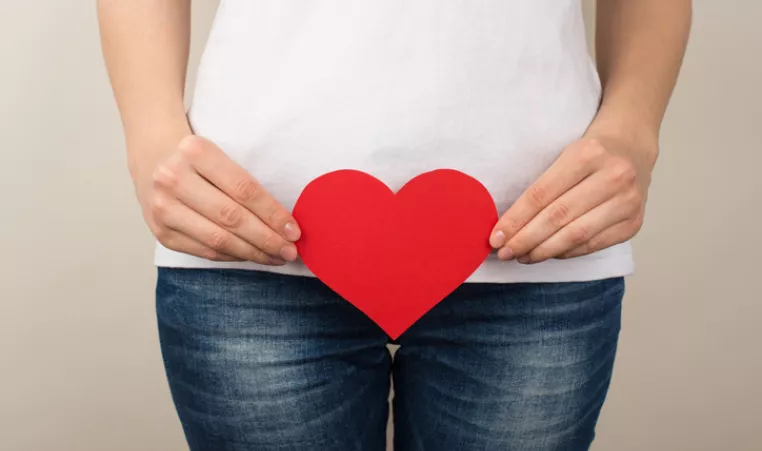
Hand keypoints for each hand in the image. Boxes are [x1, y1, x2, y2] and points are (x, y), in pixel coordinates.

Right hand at [132, 135, 300, 263]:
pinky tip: (251, 255)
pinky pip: (205, 251)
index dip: (272, 214)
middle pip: (232, 218)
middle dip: (267, 239)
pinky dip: (233, 256)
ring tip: (276, 256)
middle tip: (290, 250)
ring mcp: (163, 208)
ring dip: (253, 252)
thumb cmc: (198, 159)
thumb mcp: (220, 155)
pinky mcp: (160, 233)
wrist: (153, 158)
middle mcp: (173, 179)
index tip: (293, 230)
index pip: (244, 190)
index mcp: (195, 151)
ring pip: (219, 239)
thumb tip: (284, 223)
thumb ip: (246, 184)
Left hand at [489, 133, 656, 263]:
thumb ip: (541, 189)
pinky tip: (548, 253)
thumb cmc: (589, 155)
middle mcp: (613, 177)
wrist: (631, 149)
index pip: (542, 194)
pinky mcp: (634, 223)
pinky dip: (566, 252)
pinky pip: (592, 245)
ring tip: (523, 256)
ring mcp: (627, 202)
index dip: (515, 219)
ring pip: (575, 235)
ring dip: (543, 250)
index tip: (496, 237)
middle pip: (557, 217)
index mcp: (588, 154)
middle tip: (505, 252)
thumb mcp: (565, 156)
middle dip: (525, 239)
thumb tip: (507, 227)